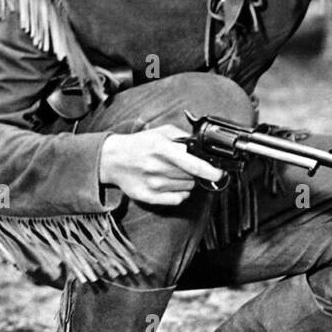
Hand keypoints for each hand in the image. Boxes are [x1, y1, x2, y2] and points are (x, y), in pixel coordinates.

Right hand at [98, 125, 224, 205]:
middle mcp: (157, 168)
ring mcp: (152, 184)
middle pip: (192, 177)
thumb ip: (183, 137)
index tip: (219, 173)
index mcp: (161, 149)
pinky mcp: (148, 197)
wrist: (112, 159)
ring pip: (187, 187)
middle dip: (194, 171)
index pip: (193, 165)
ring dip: (186, 181)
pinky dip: (180, 193)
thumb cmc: (139, 145)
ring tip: (172, 172)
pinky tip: (171, 184)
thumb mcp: (161, 132)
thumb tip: (203, 147)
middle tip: (184, 165)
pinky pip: (177, 199)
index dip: (211, 171)